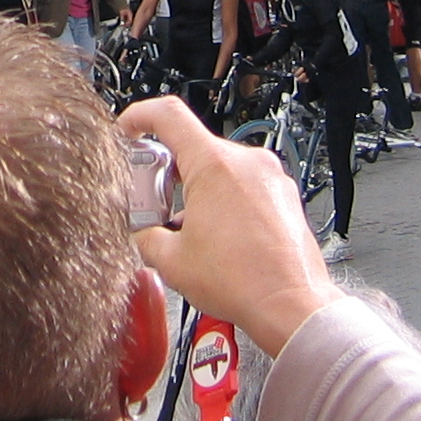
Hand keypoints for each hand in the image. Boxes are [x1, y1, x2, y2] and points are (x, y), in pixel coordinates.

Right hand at [118, 96, 341, 359]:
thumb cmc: (243, 283)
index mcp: (214, 165)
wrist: (291, 306)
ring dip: (198, 190)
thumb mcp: (171, 261)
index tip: (128, 130)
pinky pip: (245, 184)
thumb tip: (138, 230)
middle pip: (195, 146)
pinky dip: (226, 201)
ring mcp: (270, 177)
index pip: (168, 114)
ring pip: (221, 167)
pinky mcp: (284, 195)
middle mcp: (246, 162)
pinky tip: (219, 236)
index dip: (139, 116)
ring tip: (191, 229)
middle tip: (156, 202)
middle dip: (168, 172)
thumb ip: (144, 235)